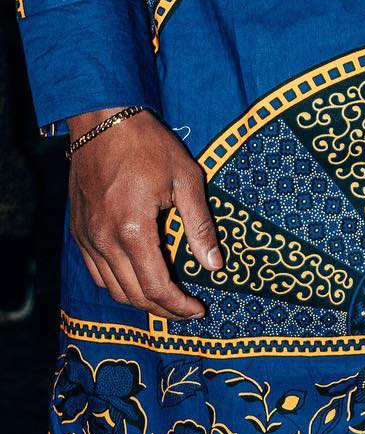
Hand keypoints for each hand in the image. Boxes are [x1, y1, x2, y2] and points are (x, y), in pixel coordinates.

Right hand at [68, 108, 223, 317]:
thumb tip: (214, 265)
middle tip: (186, 311)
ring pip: (112, 288)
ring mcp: (87, 238)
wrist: (103, 122)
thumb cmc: (149, 145)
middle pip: (132, 295)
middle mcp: (104, 241)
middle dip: (162, 309)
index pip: (155, 286)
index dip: (178, 306)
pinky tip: (138, 279)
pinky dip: (118, 284)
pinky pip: (97, 272)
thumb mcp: (186, 179)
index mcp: (133, 230)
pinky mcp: (79, 231)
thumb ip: (199, 225)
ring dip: (139, 300)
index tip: (199, 311)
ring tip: (166, 300)